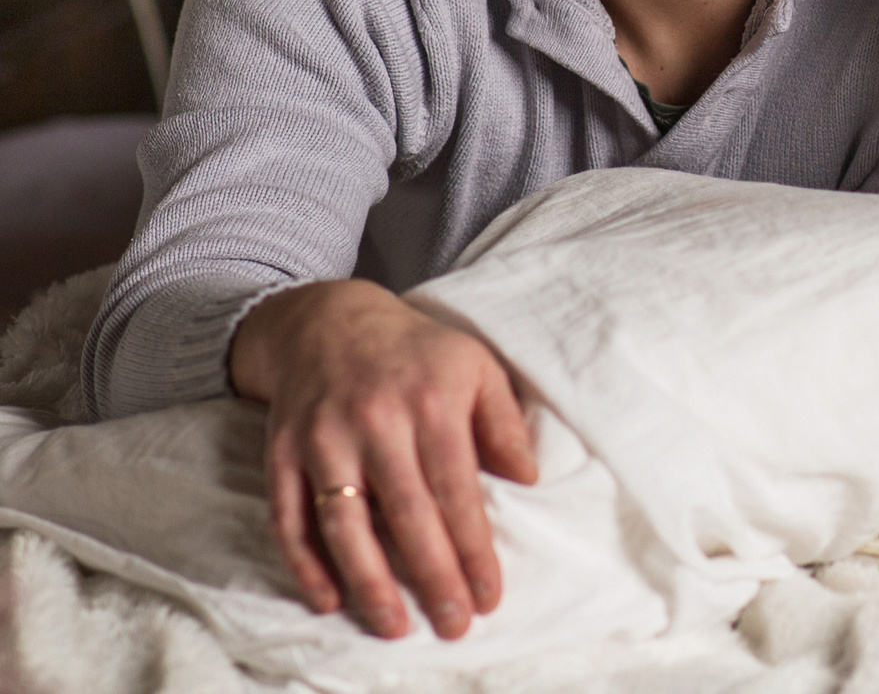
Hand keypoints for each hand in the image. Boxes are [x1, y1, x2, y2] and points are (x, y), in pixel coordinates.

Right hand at [229, 278, 538, 639]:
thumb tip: (529, 477)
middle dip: (432, 576)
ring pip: (344, 523)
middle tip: (453, 625)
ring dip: (368, 581)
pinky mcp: (282, 452)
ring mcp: (324, 439)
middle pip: (406, 514)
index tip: (490, 595)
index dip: (473, 549)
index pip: (457, 490)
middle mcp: (375, 423)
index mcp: (431, 403)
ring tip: (393, 625)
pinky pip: (289, 517)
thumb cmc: (417, 352)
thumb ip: (503, 421)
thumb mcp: (476, 366)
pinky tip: (329, 598)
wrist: (328, 321)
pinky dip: (305, 563)